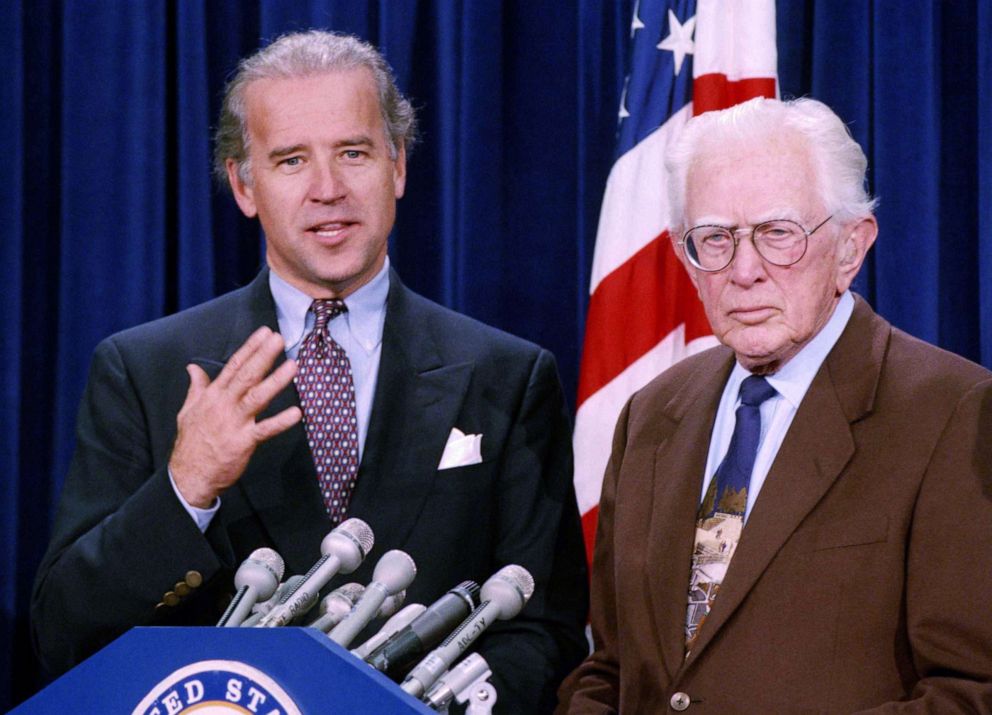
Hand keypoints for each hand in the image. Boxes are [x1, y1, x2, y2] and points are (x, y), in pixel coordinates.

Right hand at [169, 327, 301, 506]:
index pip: (234, 366)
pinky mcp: (243, 442)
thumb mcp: (188, 410)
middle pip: (246, 376)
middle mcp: (224, 405)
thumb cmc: (191, 443)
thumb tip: (192, 368)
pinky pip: (264, 430)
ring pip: (257, 397)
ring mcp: (234, 423)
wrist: (188, 476)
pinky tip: (296, 413)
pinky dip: (280, 422)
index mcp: (213, 396)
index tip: (265, 333)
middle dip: (263, 356)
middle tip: (279, 339)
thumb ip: (196, 387)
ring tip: (293, 366)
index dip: (250, 348)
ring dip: (276, 381)